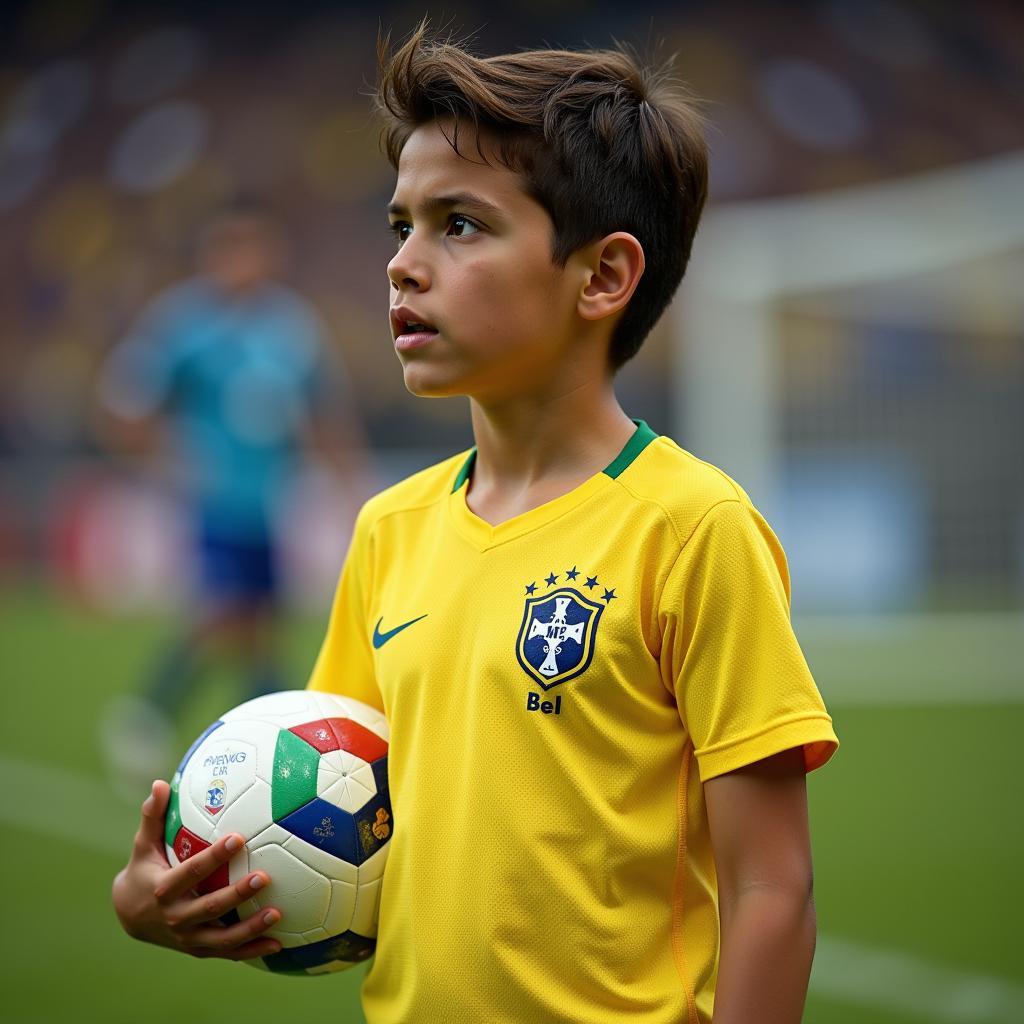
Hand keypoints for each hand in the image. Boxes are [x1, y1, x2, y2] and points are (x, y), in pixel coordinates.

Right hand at [112, 780, 282, 959]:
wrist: (130, 917)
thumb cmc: (144, 870)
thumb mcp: (143, 845)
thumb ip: (152, 816)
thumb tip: (160, 784)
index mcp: (163, 890)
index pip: (191, 872)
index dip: (213, 857)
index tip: (237, 839)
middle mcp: (175, 918)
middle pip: (209, 908)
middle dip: (236, 894)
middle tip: (265, 877)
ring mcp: (187, 938)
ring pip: (221, 939)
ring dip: (249, 929)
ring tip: (278, 914)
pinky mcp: (198, 950)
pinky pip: (227, 953)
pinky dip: (251, 950)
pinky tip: (278, 943)